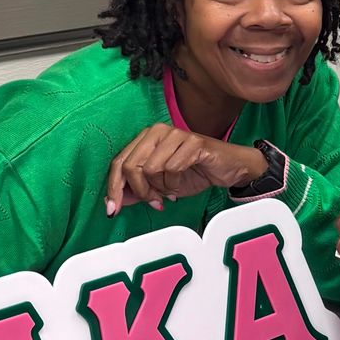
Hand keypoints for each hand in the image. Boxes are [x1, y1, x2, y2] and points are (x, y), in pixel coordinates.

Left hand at [106, 126, 265, 213]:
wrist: (227, 169)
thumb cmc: (194, 172)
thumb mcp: (159, 185)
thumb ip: (136, 190)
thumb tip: (112, 201)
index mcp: (146, 137)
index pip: (119, 161)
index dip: (113, 187)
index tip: (112, 209)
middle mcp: (158, 131)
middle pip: (131, 165)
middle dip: (140, 191)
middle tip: (153, 201)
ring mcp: (176, 134)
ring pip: (150, 168)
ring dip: (160, 187)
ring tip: (170, 190)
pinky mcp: (193, 142)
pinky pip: (172, 168)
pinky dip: (175, 183)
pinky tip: (180, 185)